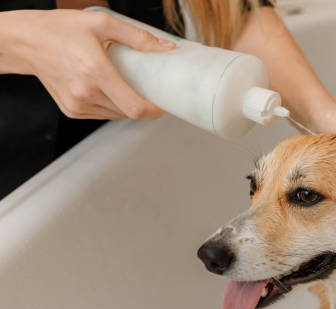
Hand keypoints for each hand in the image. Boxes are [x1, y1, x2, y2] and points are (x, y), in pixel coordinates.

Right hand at [0, 9, 174, 118]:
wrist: (27, 41)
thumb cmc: (60, 30)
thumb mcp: (101, 23)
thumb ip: (136, 37)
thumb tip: (166, 47)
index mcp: (95, 73)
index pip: (134, 107)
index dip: (153, 111)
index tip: (162, 104)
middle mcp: (86, 93)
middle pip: (128, 113)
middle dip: (143, 105)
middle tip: (148, 90)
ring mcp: (77, 105)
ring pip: (116, 115)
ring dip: (127, 105)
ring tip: (126, 86)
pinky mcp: (72, 111)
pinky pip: (102, 114)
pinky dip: (112, 106)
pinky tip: (109, 90)